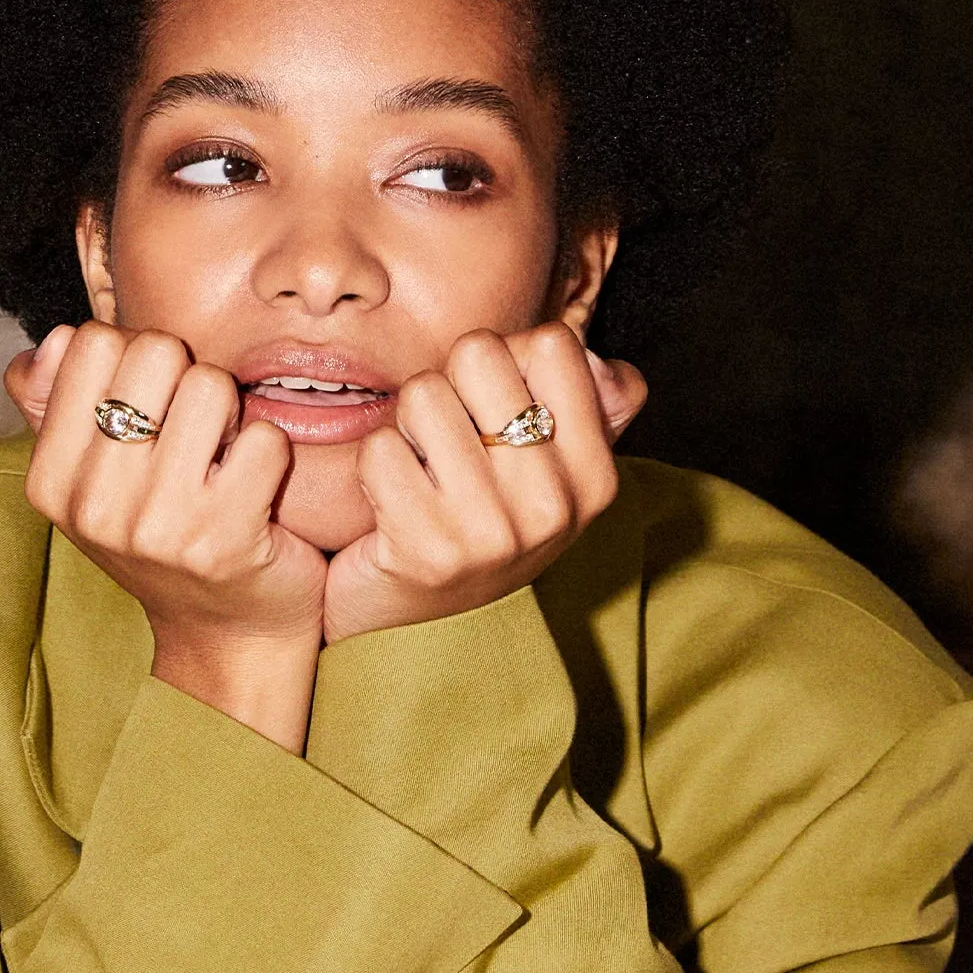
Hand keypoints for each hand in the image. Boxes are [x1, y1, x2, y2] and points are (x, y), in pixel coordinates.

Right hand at [5, 323, 327, 748]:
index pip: (92, 341)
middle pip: (155, 352)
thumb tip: (58, 338)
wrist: (225, 636)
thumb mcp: (90, 478)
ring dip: (233, 415)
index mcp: (50, 480)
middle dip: (188, 378)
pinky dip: (272, 453)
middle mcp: (93, 504)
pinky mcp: (224, 538)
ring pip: (212, 386)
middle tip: (196, 434)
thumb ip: (56, 401)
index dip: (136, 359)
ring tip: (224, 461)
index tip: (151, 410)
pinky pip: (263, 437)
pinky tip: (257, 491)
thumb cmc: (162, 538)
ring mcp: (156, 525)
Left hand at [321, 324, 646, 645]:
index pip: (554, 344)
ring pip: (423, 395)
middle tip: (450, 441)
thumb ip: (592, 402)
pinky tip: (393, 504)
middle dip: (449, 385)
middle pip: (479, 354)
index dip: (508, 359)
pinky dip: (375, 465)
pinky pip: (380, 448)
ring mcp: (492, 533)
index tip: (496, 409)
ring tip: (423, 474)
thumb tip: (597, 359)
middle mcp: (554, 507)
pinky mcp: (426, 550)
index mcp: (595, 478)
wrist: (415, 628)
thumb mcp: (554, 470)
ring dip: (407, 427)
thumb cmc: (482, 524)